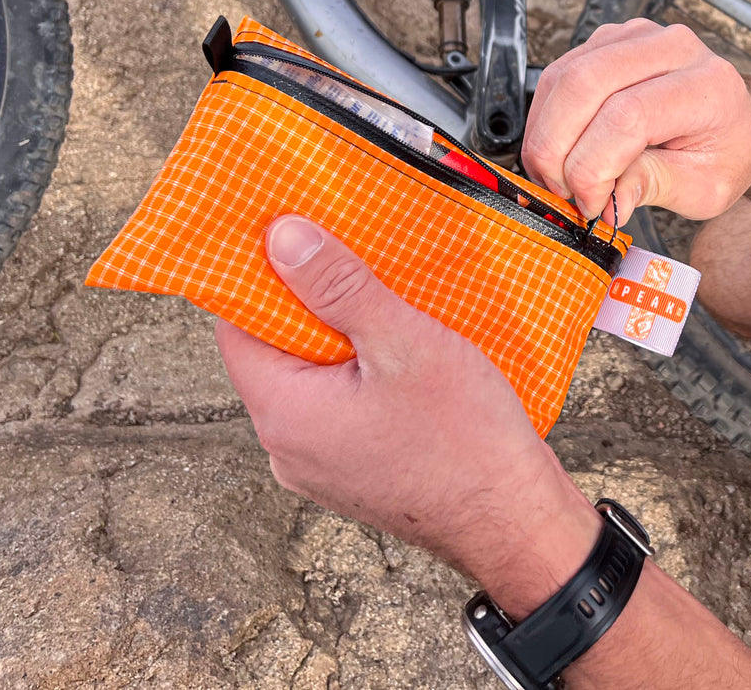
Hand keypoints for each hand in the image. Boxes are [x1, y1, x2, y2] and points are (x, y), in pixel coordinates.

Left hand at [215, 215, 599, 598]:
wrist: (514, 520)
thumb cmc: (466, 441)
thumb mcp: (404, 343)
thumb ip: (338, 287)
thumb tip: (282, 239)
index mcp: (284, 412)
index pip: (236, 325)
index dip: (260, 273)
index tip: (289, 231)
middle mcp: (287, 445)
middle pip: (275, 349)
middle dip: (310, 299)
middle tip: (351, 254)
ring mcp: (319, 464)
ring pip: (312, 376)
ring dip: (341, 335)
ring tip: (386, 300)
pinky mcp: (352, 470)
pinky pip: (338, 404)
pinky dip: (360, 370)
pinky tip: (401, 348)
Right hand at [523, 18, 750, 224]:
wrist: (735, 121)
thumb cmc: (725, 152)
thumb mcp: (704, 187)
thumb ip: (653, 187)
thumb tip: (606, 204)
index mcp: (707, 85)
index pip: (628, 116)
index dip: (593, 167)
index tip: (591, 203)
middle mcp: (672, 48)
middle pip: (585, 85)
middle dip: (557, 149)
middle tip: (563, 191)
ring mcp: (636, 37)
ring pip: (563, 78)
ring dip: (545, 135)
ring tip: (559, 176)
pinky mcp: (608, 41)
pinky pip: (557, 76)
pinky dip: (546, 119)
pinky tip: (559, 151)